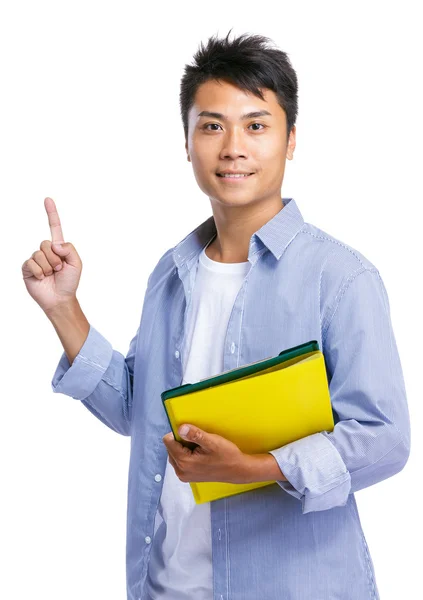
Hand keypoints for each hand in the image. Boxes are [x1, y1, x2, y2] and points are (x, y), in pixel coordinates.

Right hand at [22, 197, 82, 314]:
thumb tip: (54, 243)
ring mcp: (35, 259)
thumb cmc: (69, 282)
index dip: (51, 213)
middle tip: (59, 269)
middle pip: (46, 243)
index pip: (54, 227)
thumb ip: (69, 249)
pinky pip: (31, 263)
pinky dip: (40, 272)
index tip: (48, 199)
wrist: (60, 298)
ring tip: (51, 275)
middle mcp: (46, 251)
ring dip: (48, 266)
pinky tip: (42, 278)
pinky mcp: (27, 268)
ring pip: (39, 254)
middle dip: (55, 258)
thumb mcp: (77, 263)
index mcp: (58, 248)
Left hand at [162, 424, 249, 483]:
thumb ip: (195, 435)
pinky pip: (181, 461)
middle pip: (170, 448)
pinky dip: (188, 455)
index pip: (168, 441)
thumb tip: (180, 428)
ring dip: (185, 448)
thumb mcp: (212, 442)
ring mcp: (184, 475)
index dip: (179, 434)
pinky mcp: (188, 476)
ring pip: (175, 454)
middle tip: (199, 443)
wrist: (238, 470)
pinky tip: (201, 455)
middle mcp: (180, 471)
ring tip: (201, 449)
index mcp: (184, 463)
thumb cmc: (227, 456)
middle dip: (182, 442)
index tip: (193, 435)